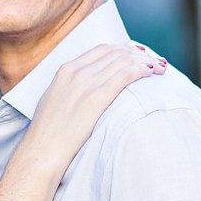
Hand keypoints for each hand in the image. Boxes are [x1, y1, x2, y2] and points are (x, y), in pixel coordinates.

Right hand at [32, 42, 164, 171]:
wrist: (42, 151)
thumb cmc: (48, 134)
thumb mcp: (54, 101)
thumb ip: (70, 88)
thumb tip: (86, 90)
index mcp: (65, 70)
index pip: (101, 50)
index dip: (123, 50)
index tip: (135, 55)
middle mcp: (76, 72)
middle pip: (116, 52)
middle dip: (137, 54)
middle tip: (152, 61)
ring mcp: (87, 83)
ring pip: (124, 60)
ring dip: (145, 61)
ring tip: (158, 68)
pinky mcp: (97, 98)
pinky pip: (126, 74)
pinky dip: (142, 69)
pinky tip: (152, 73)